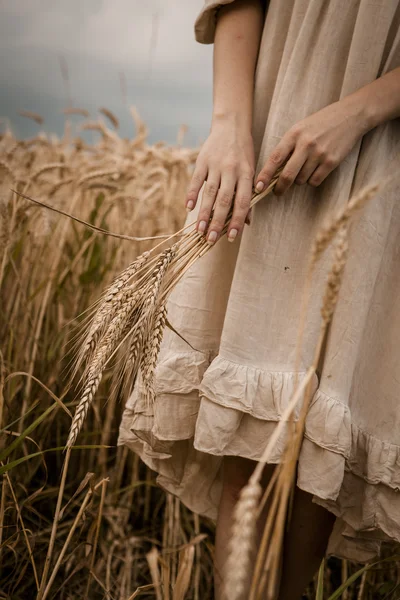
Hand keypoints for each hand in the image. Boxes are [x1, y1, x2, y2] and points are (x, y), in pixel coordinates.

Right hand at [186, 117, 254, 243]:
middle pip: (224, 200)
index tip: (231, 237)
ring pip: (209, 193)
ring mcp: (215, 165)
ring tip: (199, 230)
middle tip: (210, 240)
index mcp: (246, 174)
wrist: (231, 125)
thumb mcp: (251, 171)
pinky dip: (192, 194)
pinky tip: (188, 208)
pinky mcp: (202, 160)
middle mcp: (231, 170)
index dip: (236, 221)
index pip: (242, 202)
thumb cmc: (243, 153)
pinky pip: (196, 180)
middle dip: (217, 222)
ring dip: (204, 213)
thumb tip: (246, 222)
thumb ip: (248, 196)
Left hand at [255, 96, 369, 194]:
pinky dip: (312, 180)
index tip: (257, 187)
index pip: (275, 159)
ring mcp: (319, 154)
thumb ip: (288, 146)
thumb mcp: (300, 128)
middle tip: (277, 192)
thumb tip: (274, 171)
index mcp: (294, 134)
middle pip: (287, 175)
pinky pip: (315, 181)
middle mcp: (306, 144)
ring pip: (301, 180)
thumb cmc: (321, 123)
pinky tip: (316, 170)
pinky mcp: (331, 162)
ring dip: (299, 180)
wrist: (350, 116)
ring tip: (305, 168)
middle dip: (280, 188)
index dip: (264, 175)